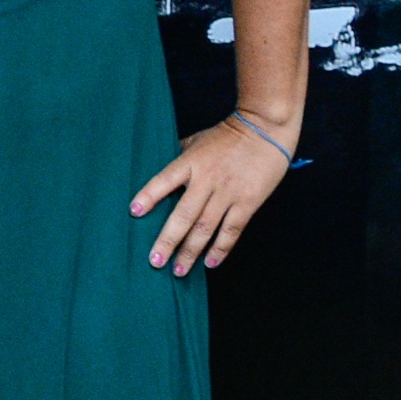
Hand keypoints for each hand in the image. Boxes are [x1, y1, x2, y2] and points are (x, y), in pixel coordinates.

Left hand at [131, 115, 297, 273]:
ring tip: (178, 271)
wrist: (266, 128)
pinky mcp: (248, 202)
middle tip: (155, 261)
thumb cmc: (229, 135)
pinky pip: (232, 230)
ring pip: (205, 228)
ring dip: (190, 252)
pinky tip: (209, 263)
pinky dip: (220, 249)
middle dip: (168, 241)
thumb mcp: (198, 140)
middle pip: (183, 215)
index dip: (149, 196)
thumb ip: (180, 156)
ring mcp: (228, 193)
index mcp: (191, 162)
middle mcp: (207, 180)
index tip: (134, 212)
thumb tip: (160, 170)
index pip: (164, 180)